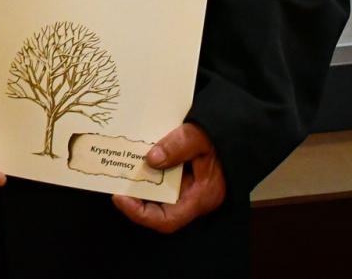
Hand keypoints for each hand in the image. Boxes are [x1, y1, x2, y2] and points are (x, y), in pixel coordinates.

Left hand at [112, 122, 226, 233]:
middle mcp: (191, 198)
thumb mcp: (200, 138)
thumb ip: (178, 146)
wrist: (237, 131)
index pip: (167, 220)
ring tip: (119, 167)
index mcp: (201, 197)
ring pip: (156, 194)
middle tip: (114, 179)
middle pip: (157, 209)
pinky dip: (146, 170)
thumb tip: (151, 159)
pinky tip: (134, 157)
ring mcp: (186, 188)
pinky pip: (159, 180)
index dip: (140, 214)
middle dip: (133, 197)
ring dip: (138, 182)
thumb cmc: (223, 138)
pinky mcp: (181, 177)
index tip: (120, 198)